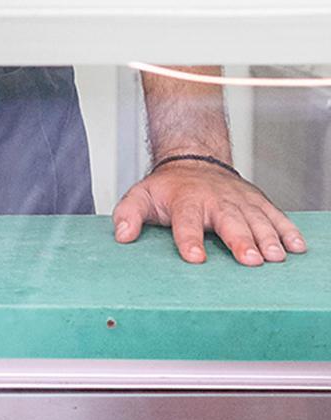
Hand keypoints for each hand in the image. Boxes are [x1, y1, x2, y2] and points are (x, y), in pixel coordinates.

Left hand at [113, 157, 306, 265]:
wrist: (194, 160)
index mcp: (186, 200)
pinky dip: (287, 230)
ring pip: (256, 219)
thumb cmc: (169, 187)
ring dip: (267, 237)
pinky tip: (296, 247)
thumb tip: (122, 236)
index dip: (188, 239)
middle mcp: (215, 199)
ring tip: (275, 257)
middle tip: (249, 259)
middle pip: (229, 220)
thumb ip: (128, 215)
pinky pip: (275, 216)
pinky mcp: (257, 202)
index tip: (194, 257)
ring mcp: (239, 200)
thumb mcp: (141, 195)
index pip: (186, 221)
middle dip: (240, 239)